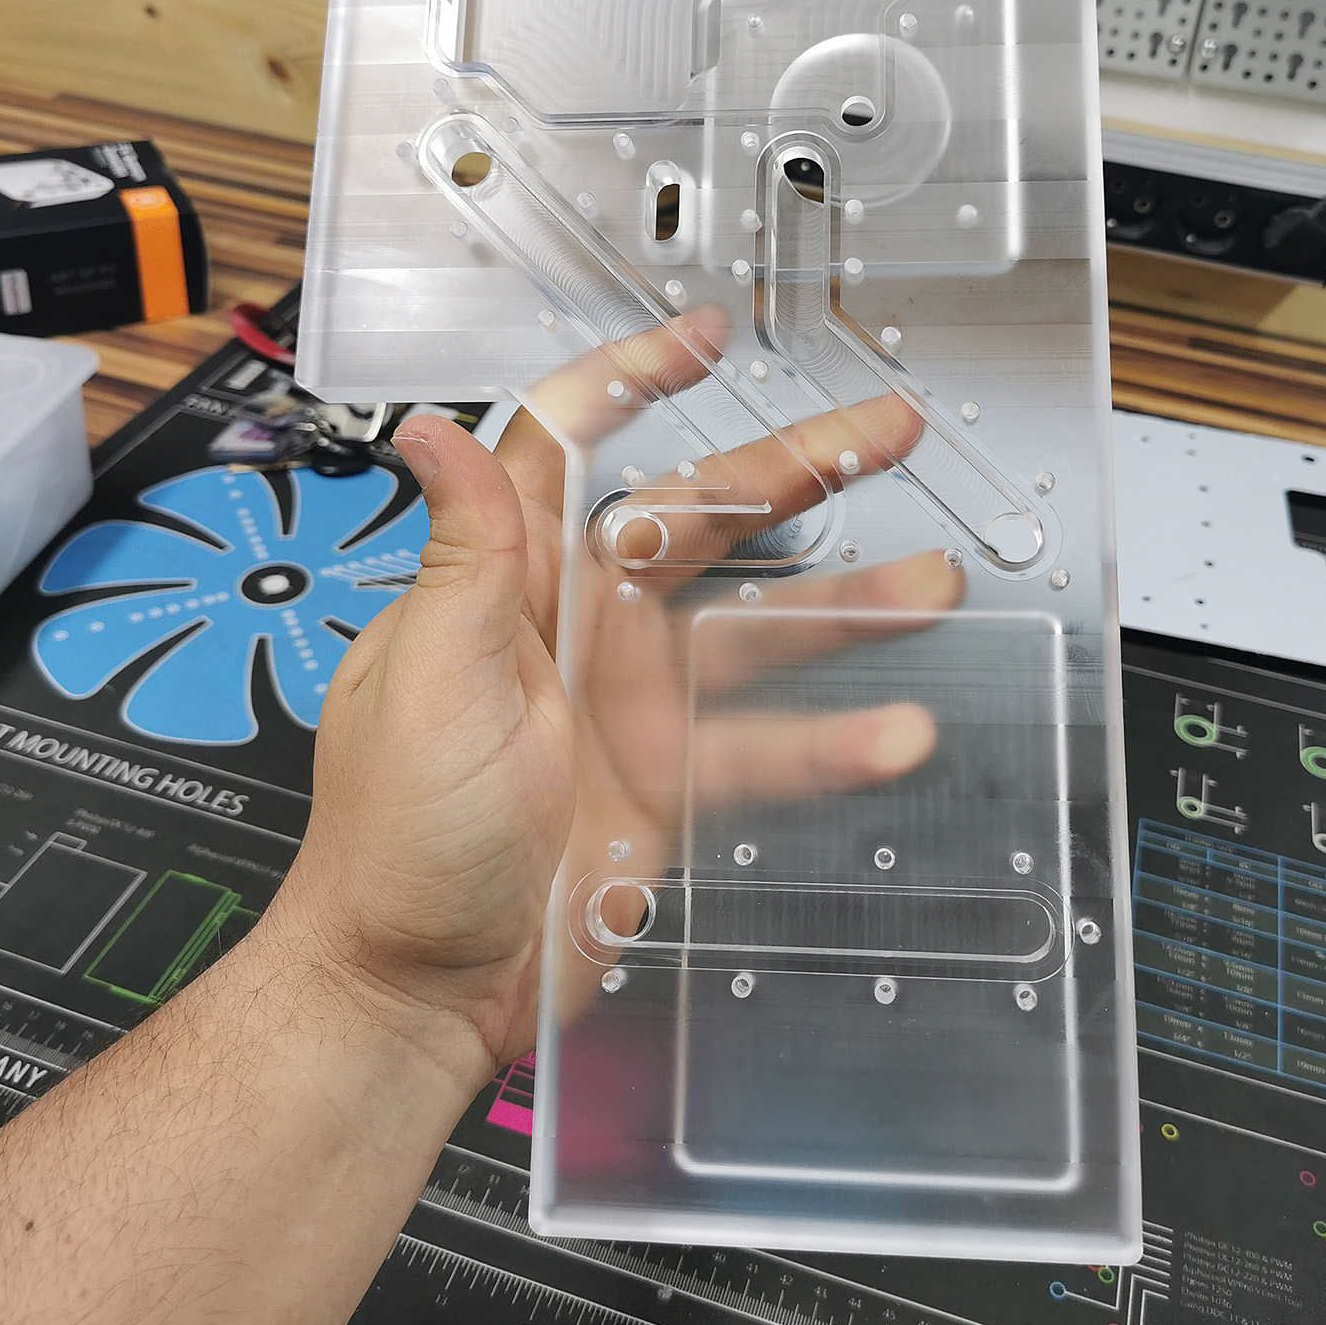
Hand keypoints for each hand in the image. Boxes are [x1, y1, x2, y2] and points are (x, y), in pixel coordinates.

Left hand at [277, 309, 955, 1089]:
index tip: (701, 337)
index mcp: (511, 583)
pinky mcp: (667, 783)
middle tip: (884, 429)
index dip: (632, 381)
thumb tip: (432, 430)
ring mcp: (631, 706)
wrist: (417, 987)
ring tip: (932, 584)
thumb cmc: (393, 838)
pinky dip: (830, 744)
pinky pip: (763, 747)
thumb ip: (463, 555)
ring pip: (757, 630)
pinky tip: (892, 734)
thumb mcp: (428, 680)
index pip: (570, 448)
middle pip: (699, 521)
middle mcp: (579, 629)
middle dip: (792, 471)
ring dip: (846, 606)